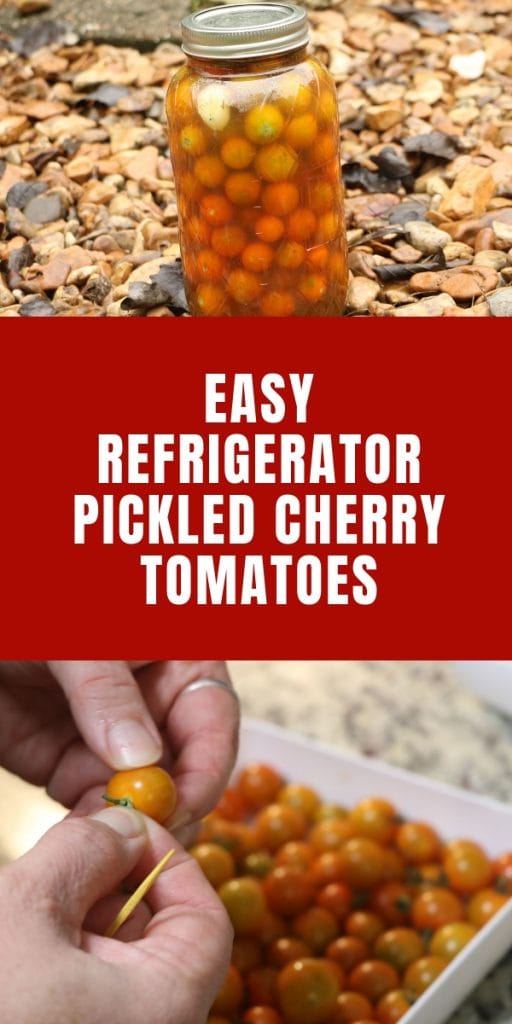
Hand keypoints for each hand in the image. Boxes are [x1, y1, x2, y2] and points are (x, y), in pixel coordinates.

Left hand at [0, 661, 238, 829]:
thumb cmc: (32, 610)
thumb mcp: (75, 639)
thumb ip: (108, 691)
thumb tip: (143, 757)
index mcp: (177, 657)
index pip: (212, 718)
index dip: (206, 765)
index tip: (183, 805)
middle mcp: (154, 703)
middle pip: (186, 768)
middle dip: (169, 805)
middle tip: (146, 837)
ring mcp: (114, 738)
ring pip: (142, 797)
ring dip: (128, 822)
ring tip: (105, 838)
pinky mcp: (72, 766)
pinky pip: (94, 806)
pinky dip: (91, 826)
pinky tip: (80, 835)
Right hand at [0, 806, 232, 1023]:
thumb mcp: (27, 912)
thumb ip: (84, 854)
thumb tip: (123, 824)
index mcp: (164, 1009)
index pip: (204, 922)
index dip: (169, 864)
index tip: (124, 830)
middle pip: (152, 941)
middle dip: (107, 889)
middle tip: (60, 857)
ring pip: (107, 967)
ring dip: (68, 924)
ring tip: (20, 910)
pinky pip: (77, 995)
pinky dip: (49, 959)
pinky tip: (13, 947)